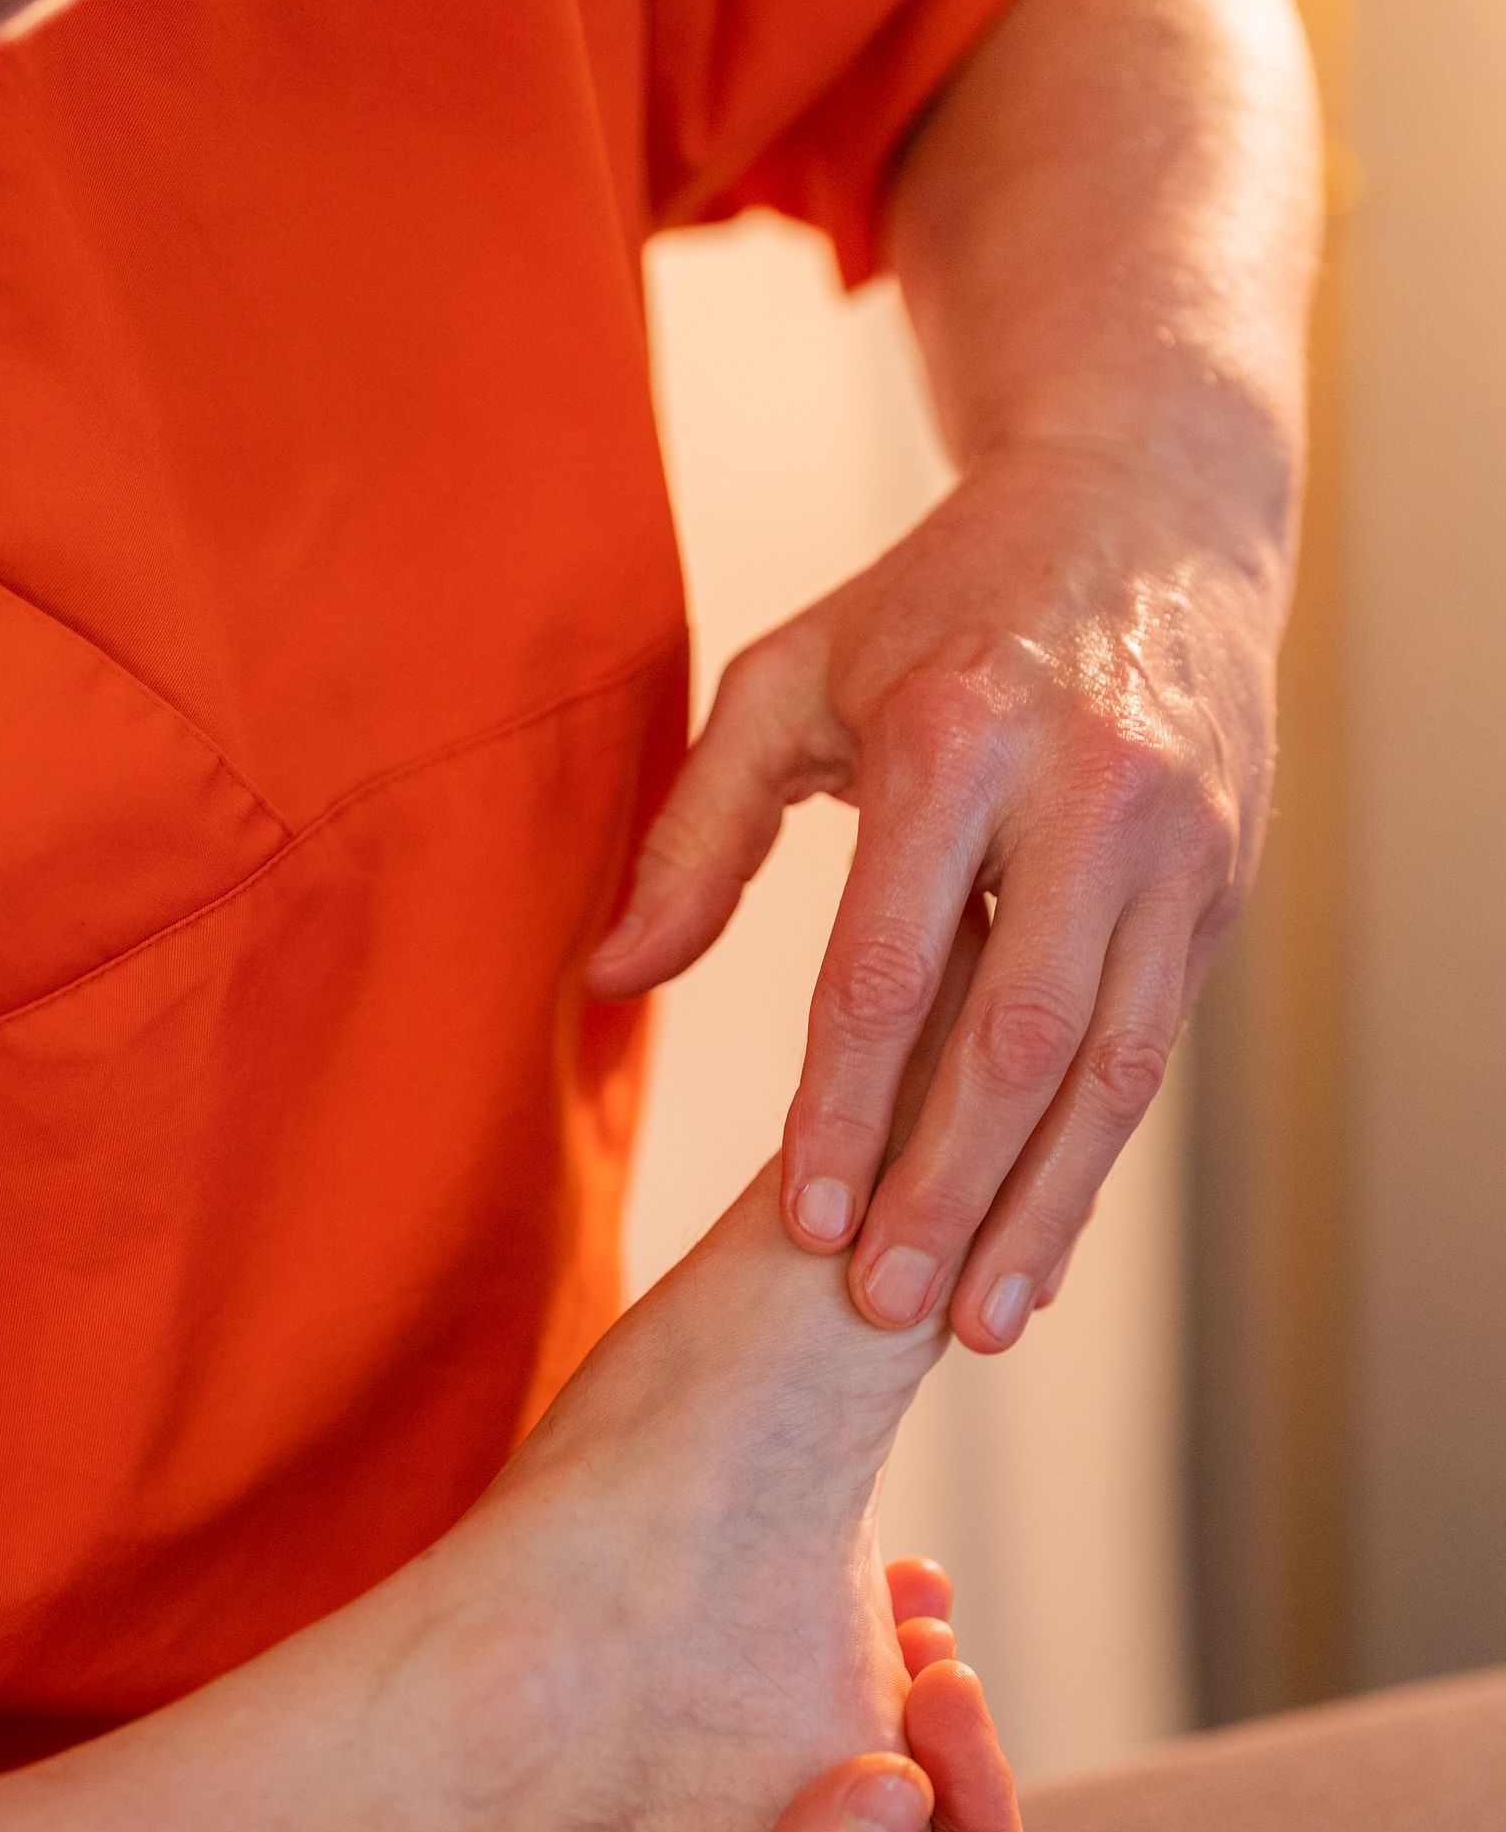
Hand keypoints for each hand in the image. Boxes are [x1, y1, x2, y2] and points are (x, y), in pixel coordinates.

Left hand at [589, 438, 1280, 1350]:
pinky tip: (1042, 1245)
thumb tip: (609, 983)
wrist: (1148, 505)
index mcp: (959, 734)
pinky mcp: (1222, 881)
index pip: (887, 964)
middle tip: (880, 1310)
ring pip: (1109, 1067)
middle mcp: (1087, 790)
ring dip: (1041, 1208)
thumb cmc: (937, 604)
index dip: (843, 1107)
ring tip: (976, 1326)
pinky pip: (1158, 1050)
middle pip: (1011, 1038)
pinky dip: (1098, 1161)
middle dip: (946, 1190)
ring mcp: (1174, 842)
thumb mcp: (791, 676)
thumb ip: (697, 835)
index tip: (805, 1221)